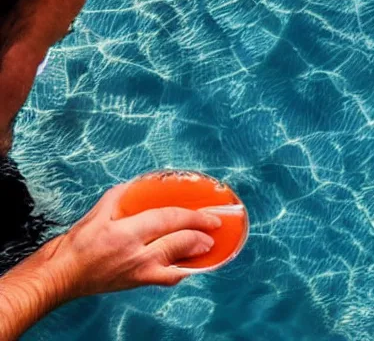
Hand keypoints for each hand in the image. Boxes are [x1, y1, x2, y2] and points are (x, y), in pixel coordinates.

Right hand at [45, 183, 221, 298]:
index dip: (192, 217)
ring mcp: (138, 273)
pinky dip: (181, 271)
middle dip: (200, 236)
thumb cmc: (79, 241)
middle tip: (215, 229)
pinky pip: (166, 279)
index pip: (167, 220)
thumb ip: (124, 195)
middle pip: (176, 243)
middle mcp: (135, 255)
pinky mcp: (137, 283)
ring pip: (176, 266)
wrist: (63, 274)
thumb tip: (143, 184)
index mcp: (126, 232)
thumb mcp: (100, 210)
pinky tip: (191, 263)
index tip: (209, 216)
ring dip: (196, 256)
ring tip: (210, 246)